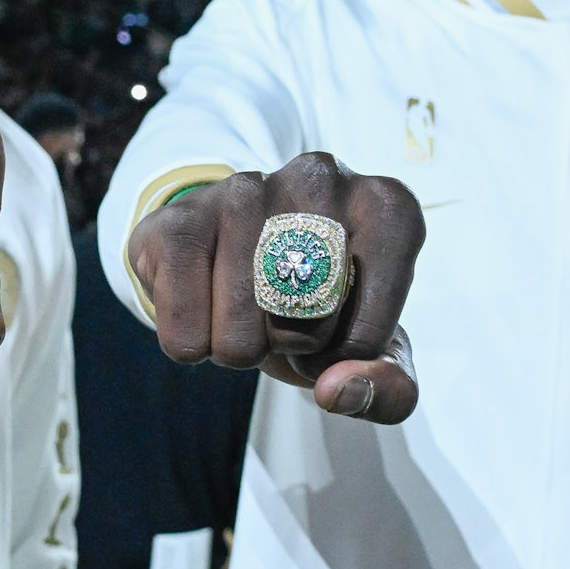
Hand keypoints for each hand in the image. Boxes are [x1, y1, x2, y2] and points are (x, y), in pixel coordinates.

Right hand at [126, 153, 424, 423]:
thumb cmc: (320, 304)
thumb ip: (390, 388)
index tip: (336, 330)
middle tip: (285, 315)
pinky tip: (204, 304)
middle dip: (293, 346)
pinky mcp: (179, 217)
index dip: (344, 356)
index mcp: (386, 208)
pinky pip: (184, 330)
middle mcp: (319, 178)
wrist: (240, 262)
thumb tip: (336, 390)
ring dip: (239, 348)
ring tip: (245, 308)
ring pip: (240, 333)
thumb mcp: (372, 352)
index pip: (368, 335)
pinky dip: (192, 344)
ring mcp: (244, 188)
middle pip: (306, 325)